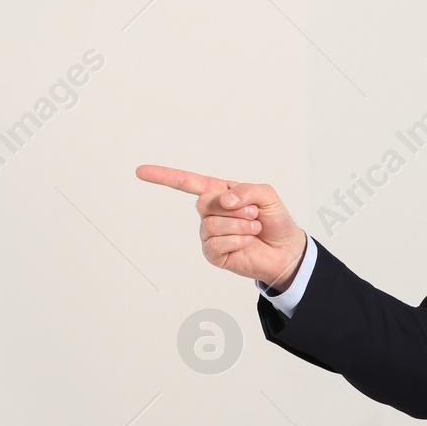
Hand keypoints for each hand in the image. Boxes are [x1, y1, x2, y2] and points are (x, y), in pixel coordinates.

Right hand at [136, 165, 306, 289]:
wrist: (285, 249)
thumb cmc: (274, 219)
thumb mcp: (267, 195)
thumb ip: (246, 190)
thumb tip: (223, 200)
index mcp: (219, 192)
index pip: (187, 182)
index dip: (164, 176)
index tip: (140, 171)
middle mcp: (210, 212)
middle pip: (204, 202)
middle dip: (235, 208)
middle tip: (253, 213)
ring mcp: (210, 234)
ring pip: (211, 224)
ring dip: (239, 225)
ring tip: (253, 228)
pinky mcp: (213, 254)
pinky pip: (216, 244)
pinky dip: (237, 241)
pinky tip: (246, 242)